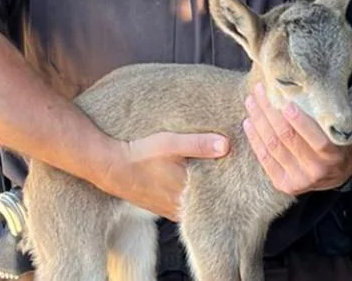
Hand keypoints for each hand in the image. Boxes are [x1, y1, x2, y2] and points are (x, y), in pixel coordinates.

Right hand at [96, 130, 228, 221]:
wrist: (108, 166)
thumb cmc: (139, 154)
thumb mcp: (170, 143)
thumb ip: (198, 144)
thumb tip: (226, 145)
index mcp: (185, 191)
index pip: (218, 191)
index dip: (231, 183)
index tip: (244, 172)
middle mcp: (179, 205)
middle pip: (209, 200)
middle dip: (222, 189)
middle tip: (235, 175)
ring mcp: (169, 209)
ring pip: (197, 205)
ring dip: (206, 194)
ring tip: (218, 179)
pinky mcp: (161, 207)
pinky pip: (184, 206)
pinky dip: (192, 198)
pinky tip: (194, 186)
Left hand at [243, 82, 351, 195]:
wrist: (340, 173)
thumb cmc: (339, 143)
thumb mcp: (341, 131)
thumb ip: (324, 118)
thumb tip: (297, 91)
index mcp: (333, 155)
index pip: (316, 138)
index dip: (300, 121)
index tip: (286, 102)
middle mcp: (315, 170)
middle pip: (287, 138)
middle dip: (270, 112)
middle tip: (260, 92)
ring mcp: (298, 180)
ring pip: (273, 147)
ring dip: (259, 122)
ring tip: (251, 102)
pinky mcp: (284, 184)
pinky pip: (265, 159)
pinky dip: (255, 139)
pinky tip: (249, 123)